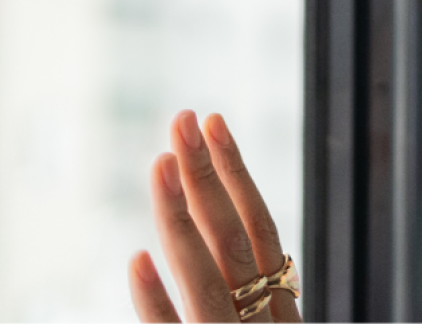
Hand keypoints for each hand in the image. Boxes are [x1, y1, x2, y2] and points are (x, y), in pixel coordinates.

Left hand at [128, 110, 301, 323]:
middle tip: (183, 120)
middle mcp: (262, 321)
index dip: (236, 172)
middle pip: (234, 240)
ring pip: (207, 279)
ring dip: (181, 218)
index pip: (260, 227)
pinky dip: (157, 302)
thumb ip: (258, 307)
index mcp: (280, 310)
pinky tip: (137, 261)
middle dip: (206, 175)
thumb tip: (237, 272)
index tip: (214, 123)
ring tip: (161, 164)